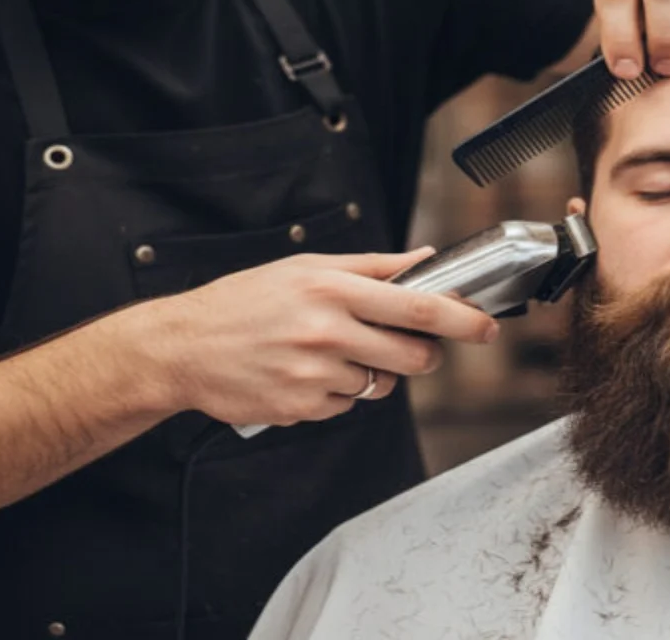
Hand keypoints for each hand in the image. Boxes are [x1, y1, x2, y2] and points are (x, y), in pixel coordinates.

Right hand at [144, 250, 497, 427]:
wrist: (182, 347)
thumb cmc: (246, 301)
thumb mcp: (306, 269)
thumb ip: (373, 267)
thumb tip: (425, 259)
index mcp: (333, 291)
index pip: (416, 308)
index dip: (461, 320)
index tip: (487, 327)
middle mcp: (327, 333)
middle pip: (412, 355)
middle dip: (424, 355)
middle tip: (410, 346)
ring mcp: (314, 375)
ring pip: (379, 384)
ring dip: (372, 373)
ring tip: (331, 353)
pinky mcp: (301, 408)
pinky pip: (345, 406)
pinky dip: (337, 394)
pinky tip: (306, 374)